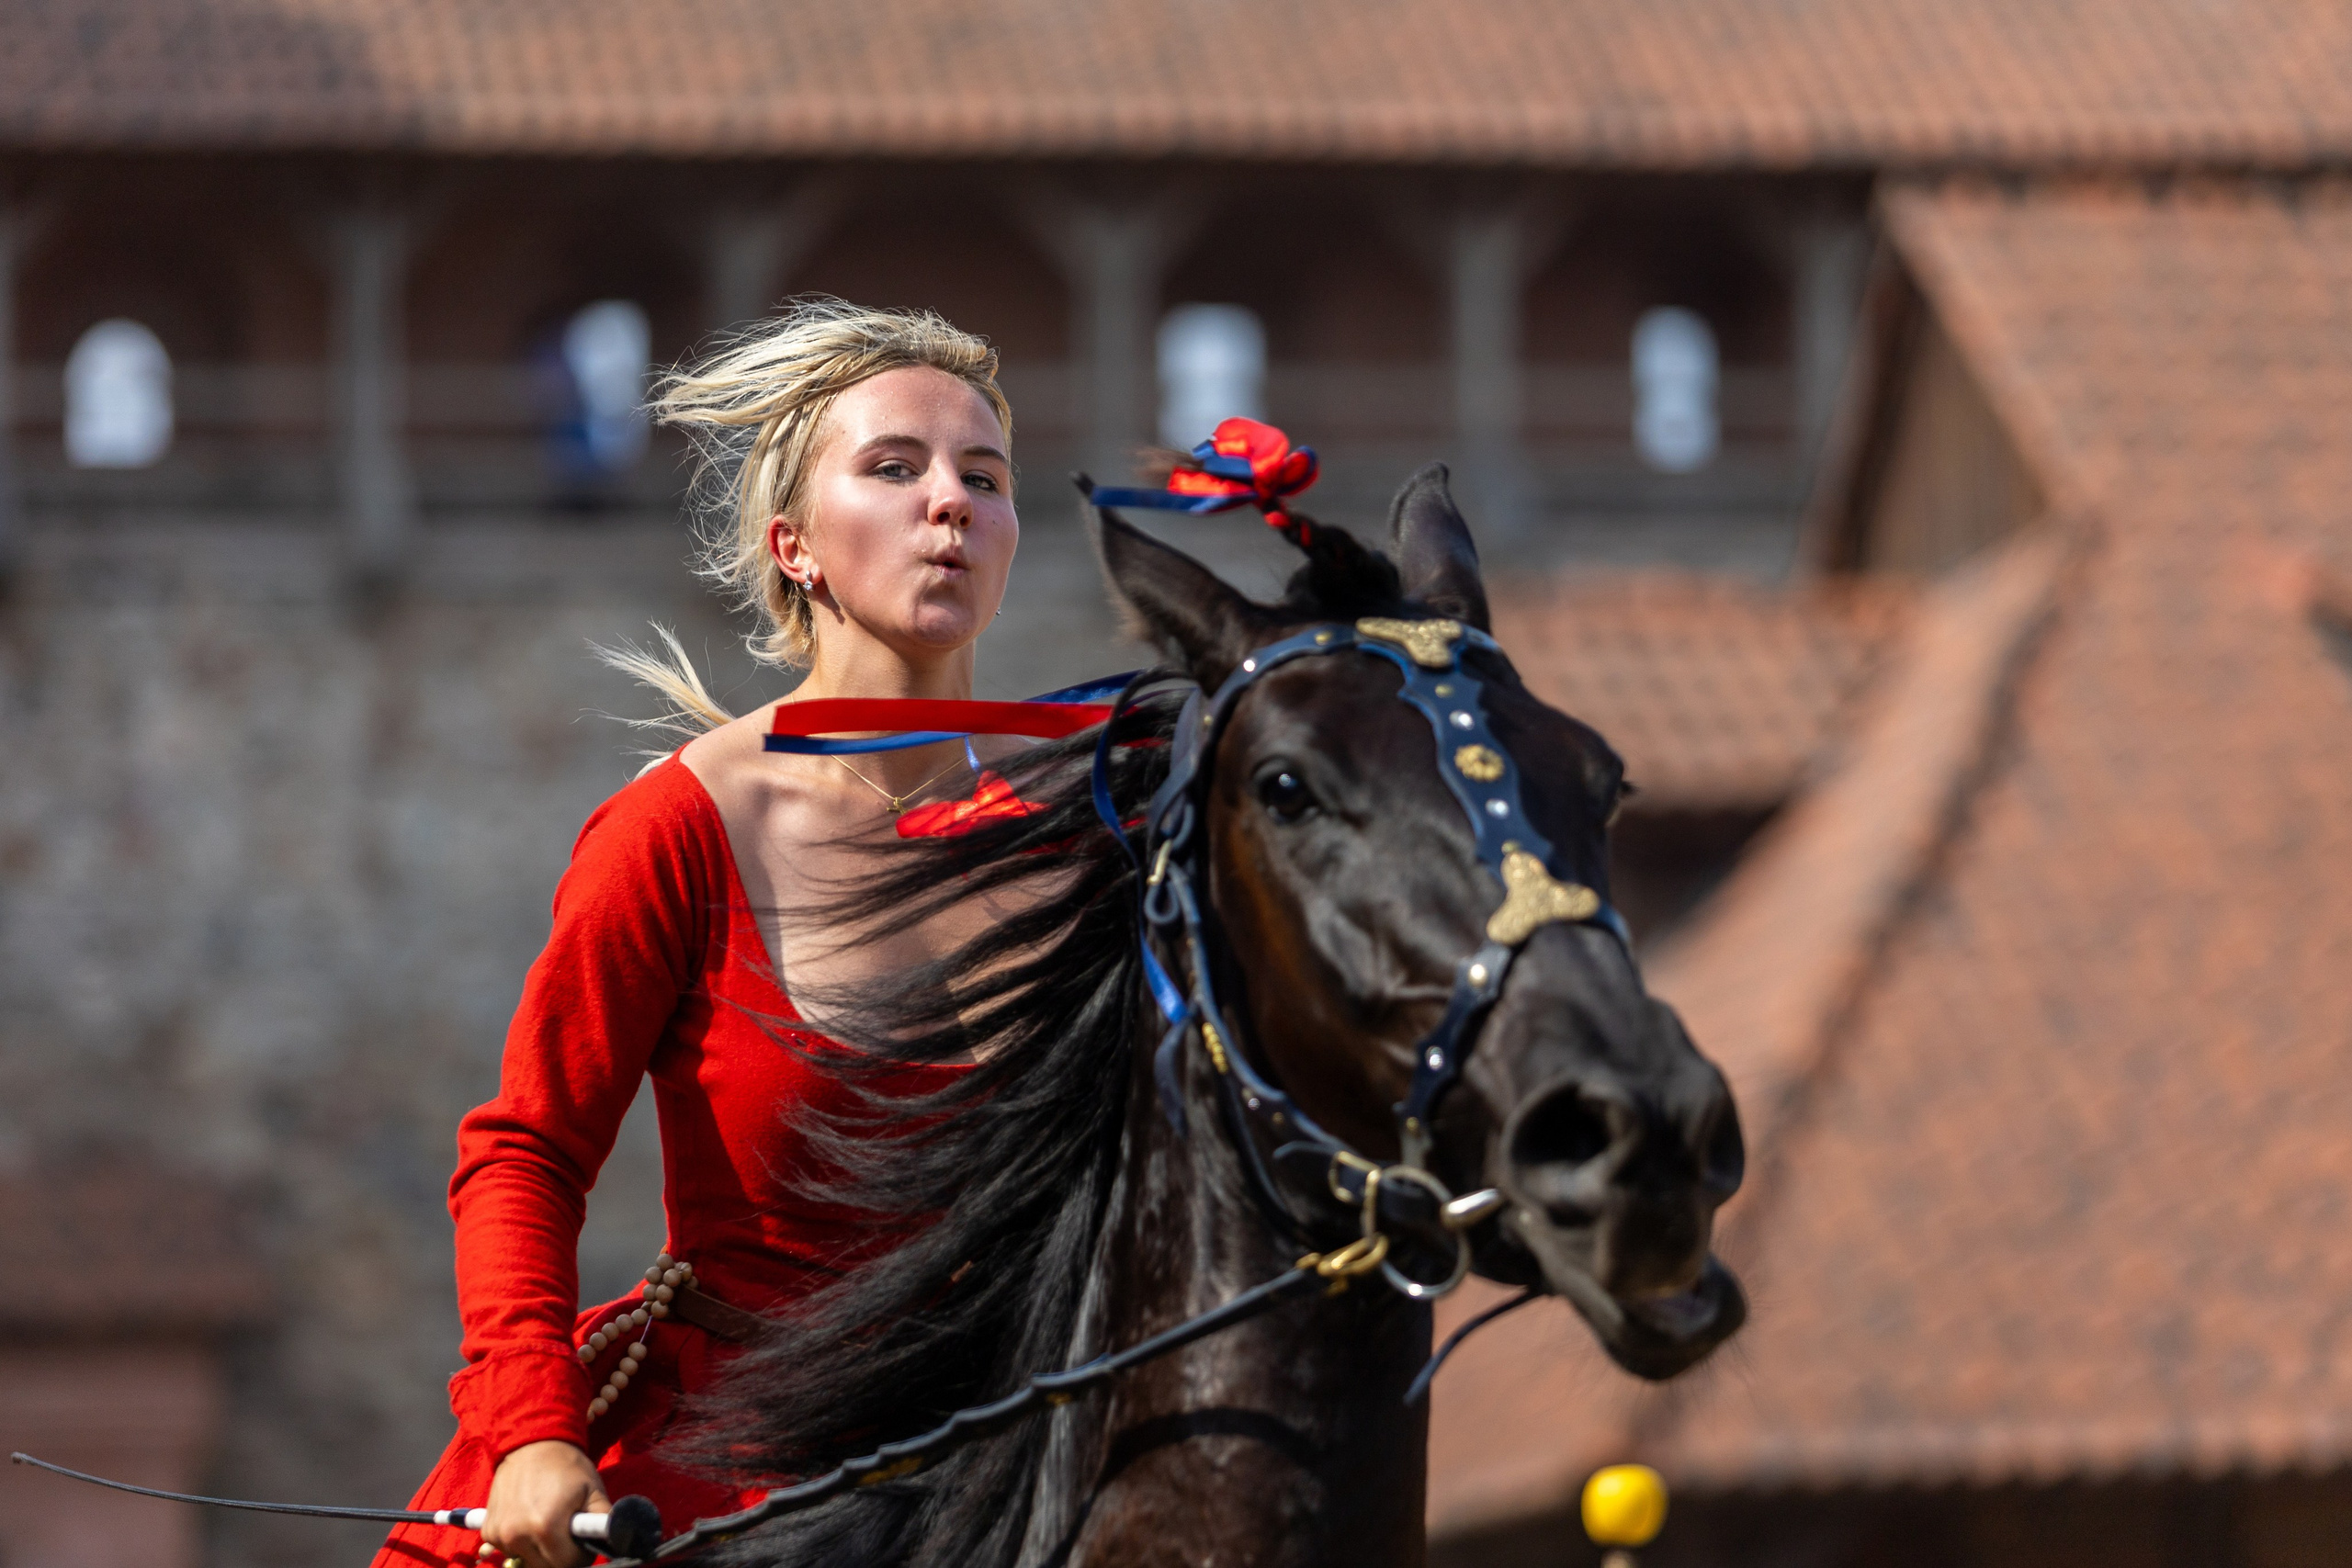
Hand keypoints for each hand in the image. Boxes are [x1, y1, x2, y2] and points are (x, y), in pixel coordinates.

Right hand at [481, 1440, 608, 1567]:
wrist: (531, 1443)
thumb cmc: (567, 1467)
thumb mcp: (593, 1491)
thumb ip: (604, 1522)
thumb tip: (614, 1543)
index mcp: (546, 1528)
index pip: (568, 1565)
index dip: (581, 1556)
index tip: (583, 1540)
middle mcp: (518, 1535)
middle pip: (546, 1567)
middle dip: (562, 1555)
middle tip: (568, 1532)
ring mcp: (500, 1535)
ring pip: (528, 1560)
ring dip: (541, 1550)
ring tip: (549, 1522)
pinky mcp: (489, 1531)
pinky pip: (509, 1550)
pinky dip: (522, 1542)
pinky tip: (530, 1519)